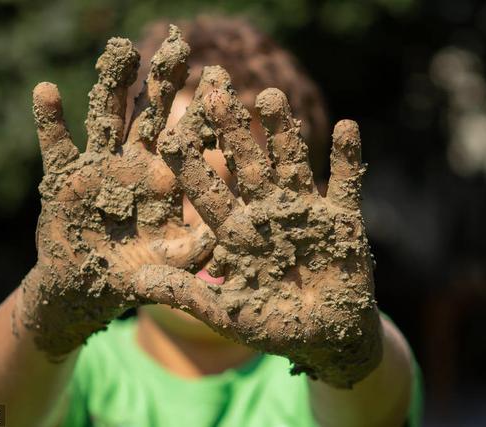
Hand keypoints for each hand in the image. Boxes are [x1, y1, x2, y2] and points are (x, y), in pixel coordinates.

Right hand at [16, 27, 214, 358]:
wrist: (85, 285)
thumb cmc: (134, 276)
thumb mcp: (169, 269)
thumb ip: (194, 257)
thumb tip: (225, 245)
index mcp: (167, 180)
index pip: (188, 138)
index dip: (204, 111)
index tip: (220, 78)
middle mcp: (135, 164)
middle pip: (151, 115)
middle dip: (163, 82)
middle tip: (178, 44)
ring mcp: (99, 165)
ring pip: (107, 117)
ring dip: (112, 84)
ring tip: (123, 48)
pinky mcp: (63, 175)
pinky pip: (55, 144)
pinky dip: (50, 121)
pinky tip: (46, 91)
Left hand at [136, 66, 381, 387]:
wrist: (326, 338)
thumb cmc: (274, 326)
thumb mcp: (226, 314)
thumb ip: (186, 295)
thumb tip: (137, 281)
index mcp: (236, 232)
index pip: (208, 191)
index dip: (191, 164)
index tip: (170, 133)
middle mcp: (267, 212)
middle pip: (247, 164)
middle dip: (233, 129)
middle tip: (215, 88)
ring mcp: (305, 212)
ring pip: (291, 164)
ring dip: (283, 133)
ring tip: (269, 95)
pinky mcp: (343, 220)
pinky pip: (347, 185)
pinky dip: (348, 160)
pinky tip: (347, 126)